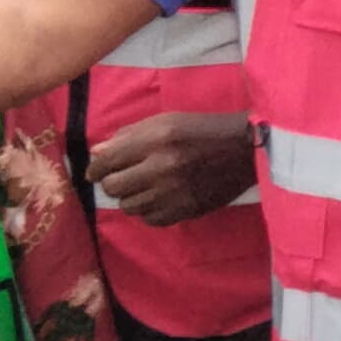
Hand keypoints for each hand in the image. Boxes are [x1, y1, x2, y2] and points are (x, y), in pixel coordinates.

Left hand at [86, 112, 258, 226]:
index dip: (95, 168)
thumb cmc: (201, 130)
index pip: (108, 161)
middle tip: (120, 178)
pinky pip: (150, 219)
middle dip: (111, 182)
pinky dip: (148, 211)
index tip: (95, 171)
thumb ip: (129, 135)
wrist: (245, 150)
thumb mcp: (165, 121)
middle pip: (114, 187)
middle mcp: (163, 168)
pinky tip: (157, 199)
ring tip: (141, 188)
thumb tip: (98, 153)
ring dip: (130, 197)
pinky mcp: (187, 210)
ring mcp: (175, 193)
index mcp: (156, 140)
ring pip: (129, 206)